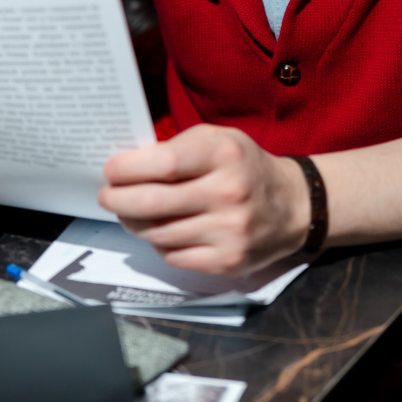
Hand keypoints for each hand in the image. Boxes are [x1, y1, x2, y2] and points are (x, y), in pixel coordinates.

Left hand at [98, 124, 311, 276]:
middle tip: (106, 196)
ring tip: (132, 214)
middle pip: (153, 202)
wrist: (294, 206)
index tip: (110, 170)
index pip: (164, 163)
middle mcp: (229, 193)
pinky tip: (165, 231)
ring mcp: (230, 231)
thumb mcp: (219, 139)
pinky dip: (161, 245)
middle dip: (118, 200)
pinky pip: (174, 257)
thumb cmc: (245, 167)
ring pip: (158, 234)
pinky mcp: (228, 261)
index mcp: (225, 155)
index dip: (128, 169)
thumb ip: (178, 147)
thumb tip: (128, 166)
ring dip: (136, 224)